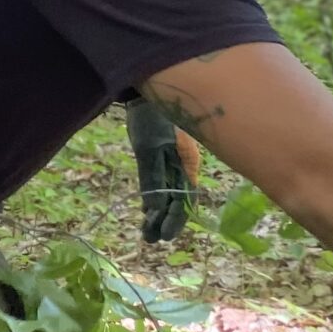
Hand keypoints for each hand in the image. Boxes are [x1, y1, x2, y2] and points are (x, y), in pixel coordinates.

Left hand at [125, 98, 199, 243]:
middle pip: (177, 200)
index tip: (165, 237)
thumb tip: (152, 207)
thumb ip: (151, 176)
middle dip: (166, 221)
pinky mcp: (155, 154)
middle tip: (152, 240)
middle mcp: (181, 164)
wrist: (146, 91)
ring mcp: (170, 159)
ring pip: (167, 194)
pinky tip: (147, 213)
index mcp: (187, 162)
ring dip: (157, 214)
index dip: (176, 219)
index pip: (185, 198)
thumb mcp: (149, 147)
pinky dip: (153, 199)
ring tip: (147, 233)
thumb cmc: (151, 115)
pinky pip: (158, 182)